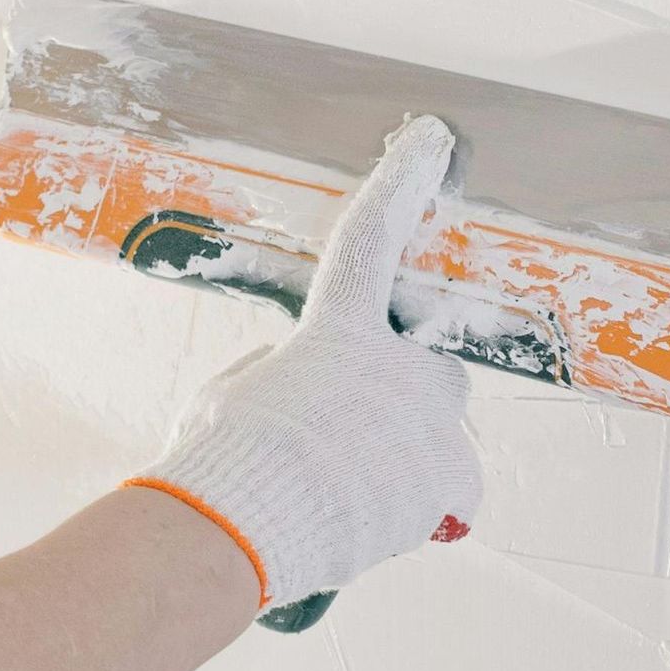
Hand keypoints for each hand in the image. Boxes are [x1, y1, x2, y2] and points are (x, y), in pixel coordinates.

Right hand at [125, 114, 481, 609]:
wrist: (240, 531)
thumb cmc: (220, 462)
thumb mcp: (234, 399)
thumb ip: (284, 378)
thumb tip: (307, 393)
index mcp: (337, 334)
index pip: (367, 241)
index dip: (398, 185)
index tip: (430, 139)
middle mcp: (399, 370)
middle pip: (429, 376)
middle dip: (401, 408)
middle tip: (346, 448)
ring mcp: (432, 432)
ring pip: (435, 444)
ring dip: (399, 468)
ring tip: (337, 506)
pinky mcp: (449, 490)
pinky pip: (444, 501)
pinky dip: (411, 515)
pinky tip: (360, 529)